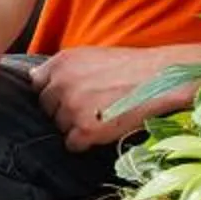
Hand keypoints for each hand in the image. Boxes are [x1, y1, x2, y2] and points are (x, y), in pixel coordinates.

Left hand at [35, 45, 199, 150]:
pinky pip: (73, 144)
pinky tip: (105, 129)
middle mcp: (62, 83)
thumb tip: (38, 80)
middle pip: (47, 108)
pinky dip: (87, 141)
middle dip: (64, 110)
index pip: (38, 84)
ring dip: (77, 126)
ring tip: (103, 116)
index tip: (70, 94)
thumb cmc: (133, 67)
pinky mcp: (86, 130)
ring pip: (60, 126)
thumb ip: (64, 68)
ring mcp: (72, 108)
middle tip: (92, 107)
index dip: (54, 92)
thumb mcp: (91, 56)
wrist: (162, 79)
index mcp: (62, 62)